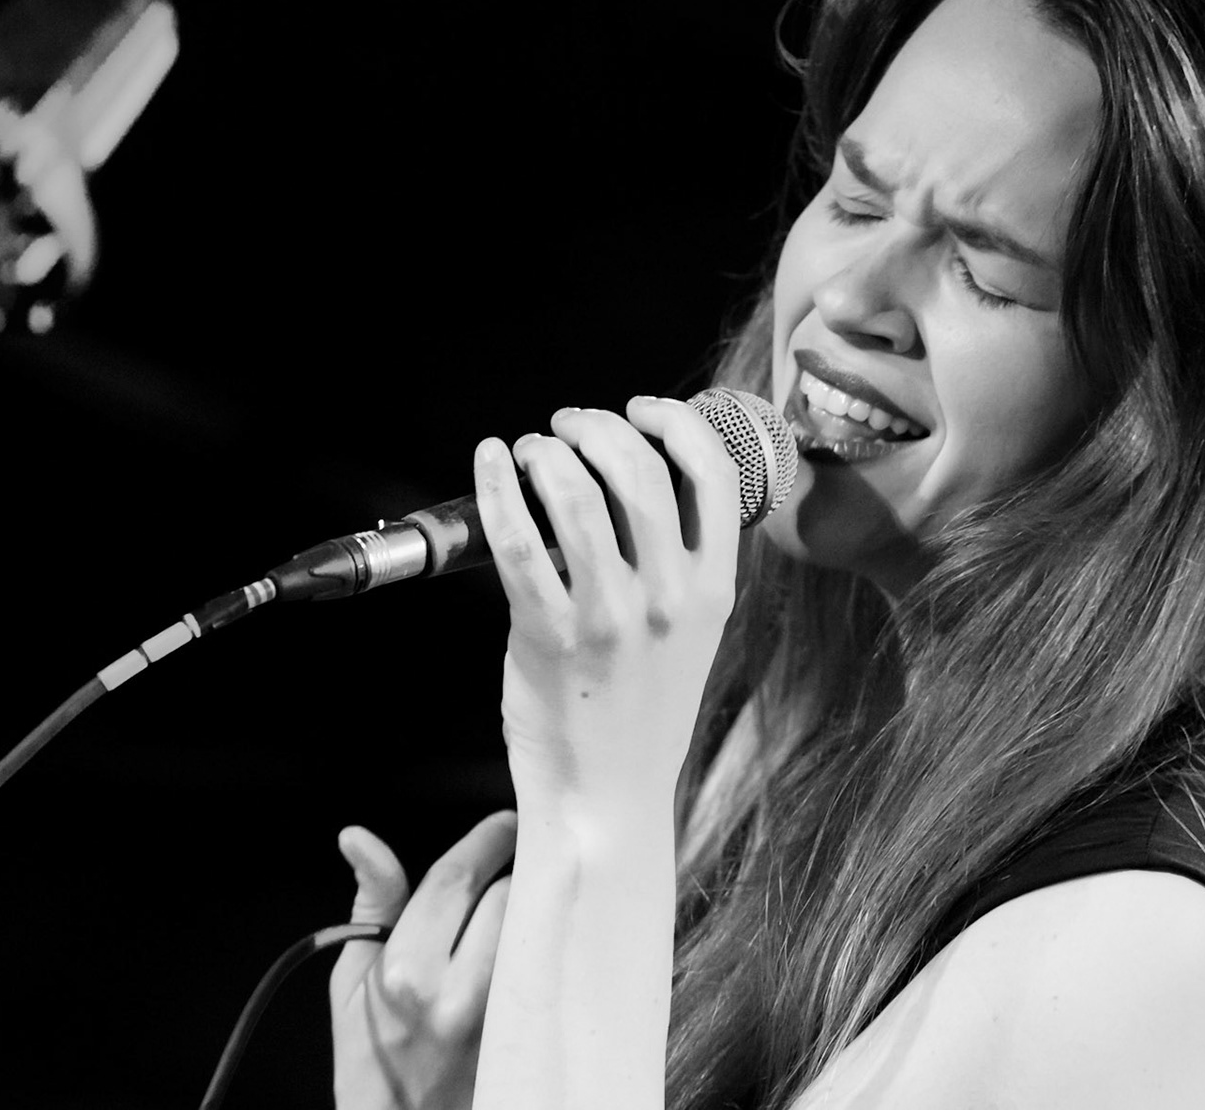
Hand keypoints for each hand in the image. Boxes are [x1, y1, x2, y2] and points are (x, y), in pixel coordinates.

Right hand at [328, 812, 514, 1109]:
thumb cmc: (368, 1060)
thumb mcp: (351, 980)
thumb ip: (372, 901)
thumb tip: (358, 838)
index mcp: (406, 973)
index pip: (458, 879)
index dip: (486, 839)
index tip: (505, 821)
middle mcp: (457, 996)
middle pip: (510, 896)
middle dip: (509, 878)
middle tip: (508, 875)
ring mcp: (499, 1023)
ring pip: (537, 931)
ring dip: (530, 914)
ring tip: (518, 918)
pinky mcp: (526, 1042)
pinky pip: (548, 972)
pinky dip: (542, 953)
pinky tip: (531, 956)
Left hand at [475, 397, 741, 814]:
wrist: (606, 796)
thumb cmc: (639, 709)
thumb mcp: (690, 633)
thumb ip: (677, 563)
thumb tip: (633, 477)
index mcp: (712, 590)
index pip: (713, 474)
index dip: (675, 422)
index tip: (642, 408)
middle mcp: (666, 599)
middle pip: (639, 470)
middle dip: (598, 427)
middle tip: (568, 425)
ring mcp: (608, 618)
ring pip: (577, 496)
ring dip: (547, 452)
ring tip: (532, 448)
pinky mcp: (547, 636)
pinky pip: (519, 542)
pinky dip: (499, 487)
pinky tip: (491, 461)